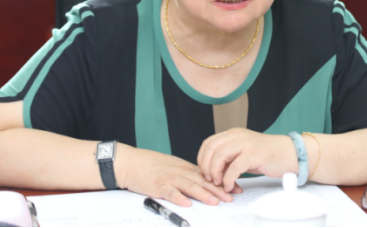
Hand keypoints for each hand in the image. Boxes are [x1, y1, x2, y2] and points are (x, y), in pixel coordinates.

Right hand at [116, 144, 241, 206]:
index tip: (235, 189)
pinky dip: (178, 198)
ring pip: (189, 186)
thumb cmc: (151, 166)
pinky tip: (186, 203)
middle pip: (202, 181)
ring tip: (215, 201)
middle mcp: (179, 172)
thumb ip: (187, 175)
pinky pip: (169, 192)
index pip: (207, 176)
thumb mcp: (173, 167)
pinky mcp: (157, 185)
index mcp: (184, 167)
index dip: (222, 182)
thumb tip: (205, 183)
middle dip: (218, 190)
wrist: (131, 162)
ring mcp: (168, 178)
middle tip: (231, 197)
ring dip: (202, 194)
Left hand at [197, 129, 297, 191]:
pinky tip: (230, 186)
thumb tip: (212, 171)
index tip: (204, 171)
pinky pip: (235, 167)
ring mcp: (246, 143)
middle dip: (206, 166)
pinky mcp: (254, 154)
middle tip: (210, 179)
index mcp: (233, 134)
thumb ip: (228, 159)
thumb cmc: (266, 155)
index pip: (209, 142)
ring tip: (219, 183)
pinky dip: (229, 179)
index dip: (202, 158)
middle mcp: (237, 135)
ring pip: (220, 155)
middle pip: (211, 148)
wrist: (289, 153)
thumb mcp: (242, 154)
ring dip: (215, 172)